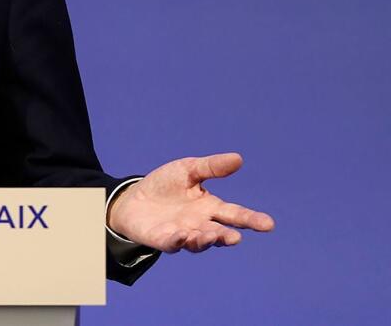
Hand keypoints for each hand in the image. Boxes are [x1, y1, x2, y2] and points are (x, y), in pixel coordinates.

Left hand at [107, 152, 274, 252]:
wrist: (133, 198)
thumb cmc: (165, 185)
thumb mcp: (188, 170)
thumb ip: (211, 167)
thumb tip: (238, 158)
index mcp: (210, 208)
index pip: (235, 215)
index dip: (251, 220)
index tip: (268, 224)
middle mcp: (200, 225)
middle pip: (219, 233)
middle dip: (228, 236)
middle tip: (237, 238)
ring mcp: (182, 234)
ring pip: (198, 242)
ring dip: (205, 240)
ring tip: (211, 235)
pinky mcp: (163, 239)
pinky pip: (172, 243)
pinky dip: (178, 241)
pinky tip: (182, 235)